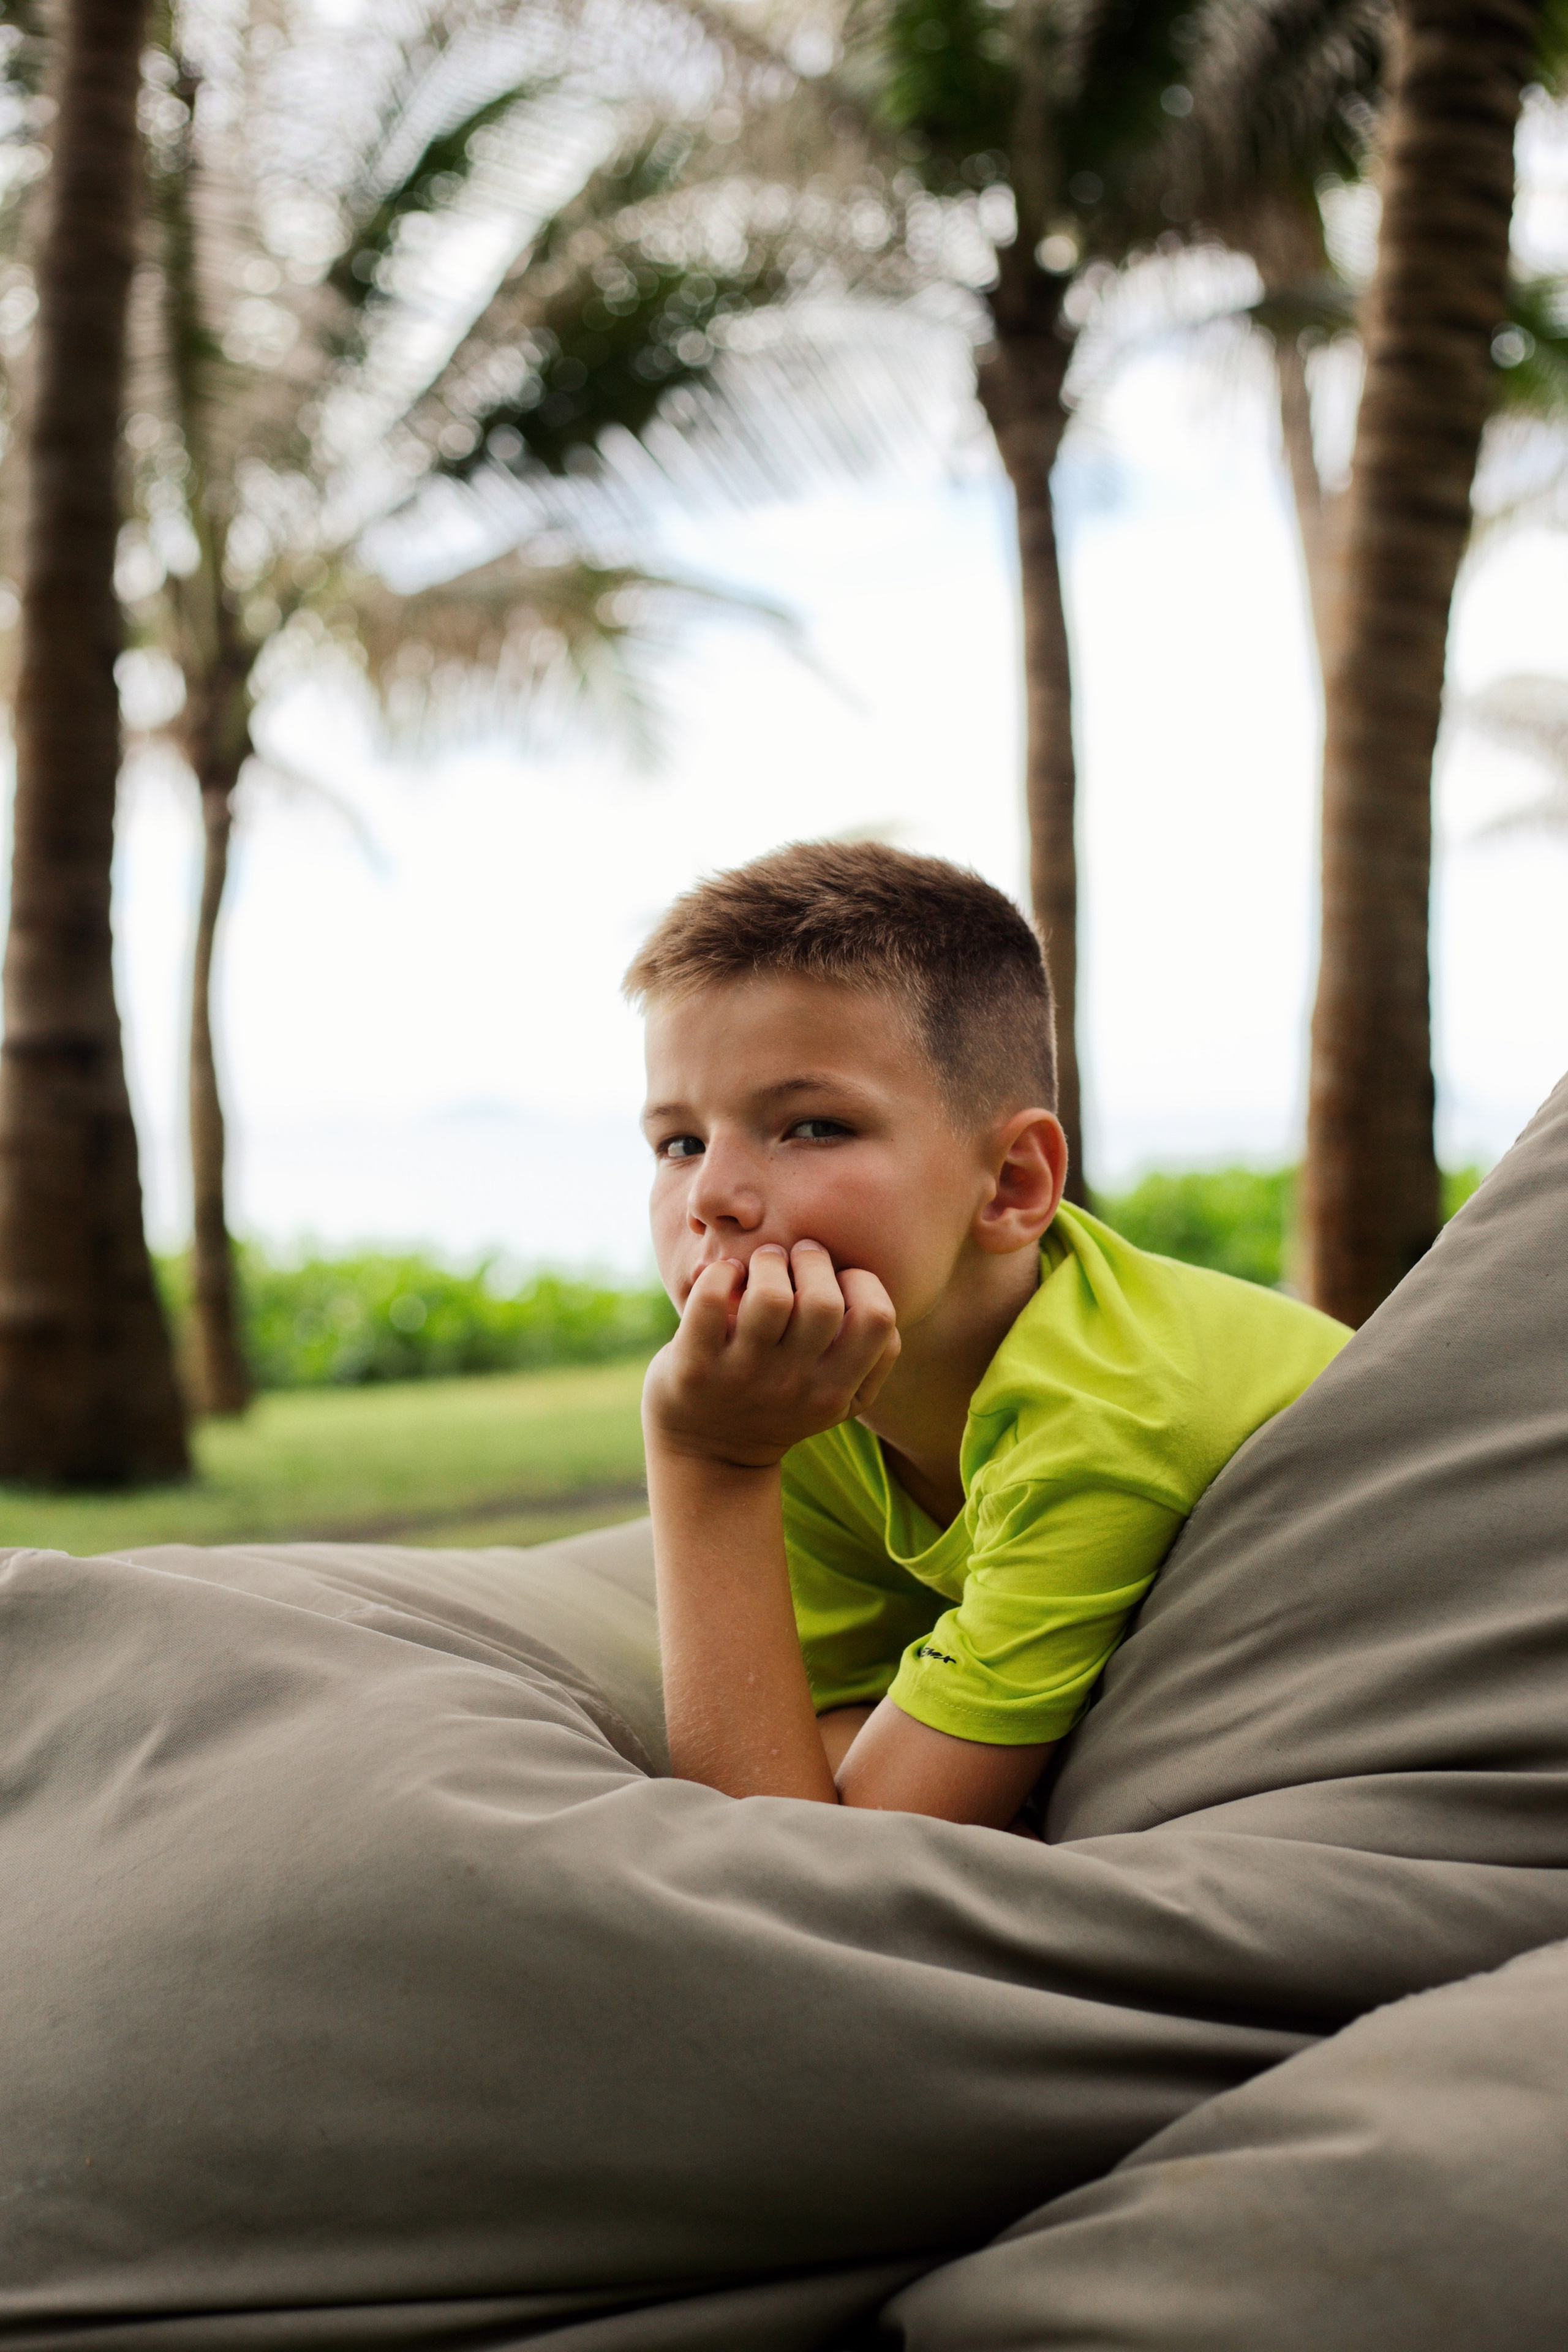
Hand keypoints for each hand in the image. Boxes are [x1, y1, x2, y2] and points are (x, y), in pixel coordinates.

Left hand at [643, 1241, 899, 1469]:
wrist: (707, 1452)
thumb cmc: (779, 1405)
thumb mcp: (837, 1400)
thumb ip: (871, 1359)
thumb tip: (874, 1295)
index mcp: (835, 1391)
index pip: (877, 1320)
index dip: (863, 1282)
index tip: (838, 1280)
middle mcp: (793, 1386)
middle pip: (823, 1301)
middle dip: (812, 1259)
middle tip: (797, 1258)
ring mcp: (743, 1375)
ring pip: (769, 1296)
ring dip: (767, 1262)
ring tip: (763, 1264)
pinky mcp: (696, 1364)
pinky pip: (710, 1299)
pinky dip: (719, 1272)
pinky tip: (725, 1275)